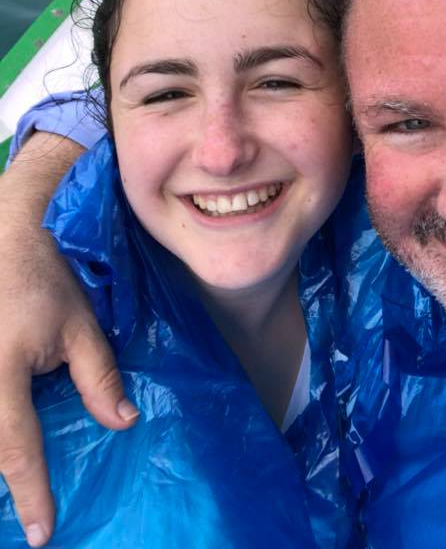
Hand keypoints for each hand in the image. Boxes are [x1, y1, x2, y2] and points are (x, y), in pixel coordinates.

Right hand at [0, 133, 138, 545]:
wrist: (6, 235)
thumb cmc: (47, 279)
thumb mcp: (81, 326)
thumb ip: (100, 378)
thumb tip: (125, 424)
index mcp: (1, 371)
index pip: (15, 446)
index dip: (30, 492)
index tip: (41, 533)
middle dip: (4, 482)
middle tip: (27, 517)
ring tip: (15, 491)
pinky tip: (7, 444)